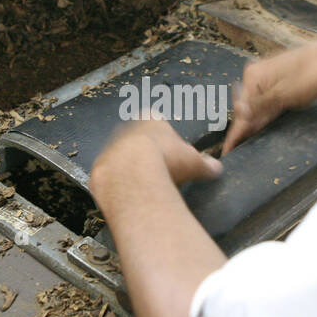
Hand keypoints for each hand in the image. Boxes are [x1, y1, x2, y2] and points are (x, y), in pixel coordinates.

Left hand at [92, 118, 223, 199]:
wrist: (133, 175)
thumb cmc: (166, 162)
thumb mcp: (194, 163)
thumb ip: (205, 164)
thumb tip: (217, 168)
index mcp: (151, 119)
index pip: (158, 123)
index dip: (166, 140)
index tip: (171, 154)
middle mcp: (127, 128)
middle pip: (138, 140)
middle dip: (147, 154)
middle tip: (159, 172)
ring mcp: (110, 147)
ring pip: (122, 157)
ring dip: (131, 170)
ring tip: (145, 188)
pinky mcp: (99, 168)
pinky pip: (111, 177)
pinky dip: (119, 185)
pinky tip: (130, 196)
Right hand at [223, 37, 316, 152]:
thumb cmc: (315, 71)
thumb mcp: (285, 94)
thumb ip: (261, 105)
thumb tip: (240, 113)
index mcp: (254, 76)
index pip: (241, 110)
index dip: (235, 132)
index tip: (227, 149)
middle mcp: (259, 74)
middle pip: (247, 107)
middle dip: (242, 127)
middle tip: (233, 148)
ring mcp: (271, 76)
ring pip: (258, 104)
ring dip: (252, 121)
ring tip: (242, 140)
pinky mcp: (283, 80)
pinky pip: (269, 100)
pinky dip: (265, 113)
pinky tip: (259, 123)